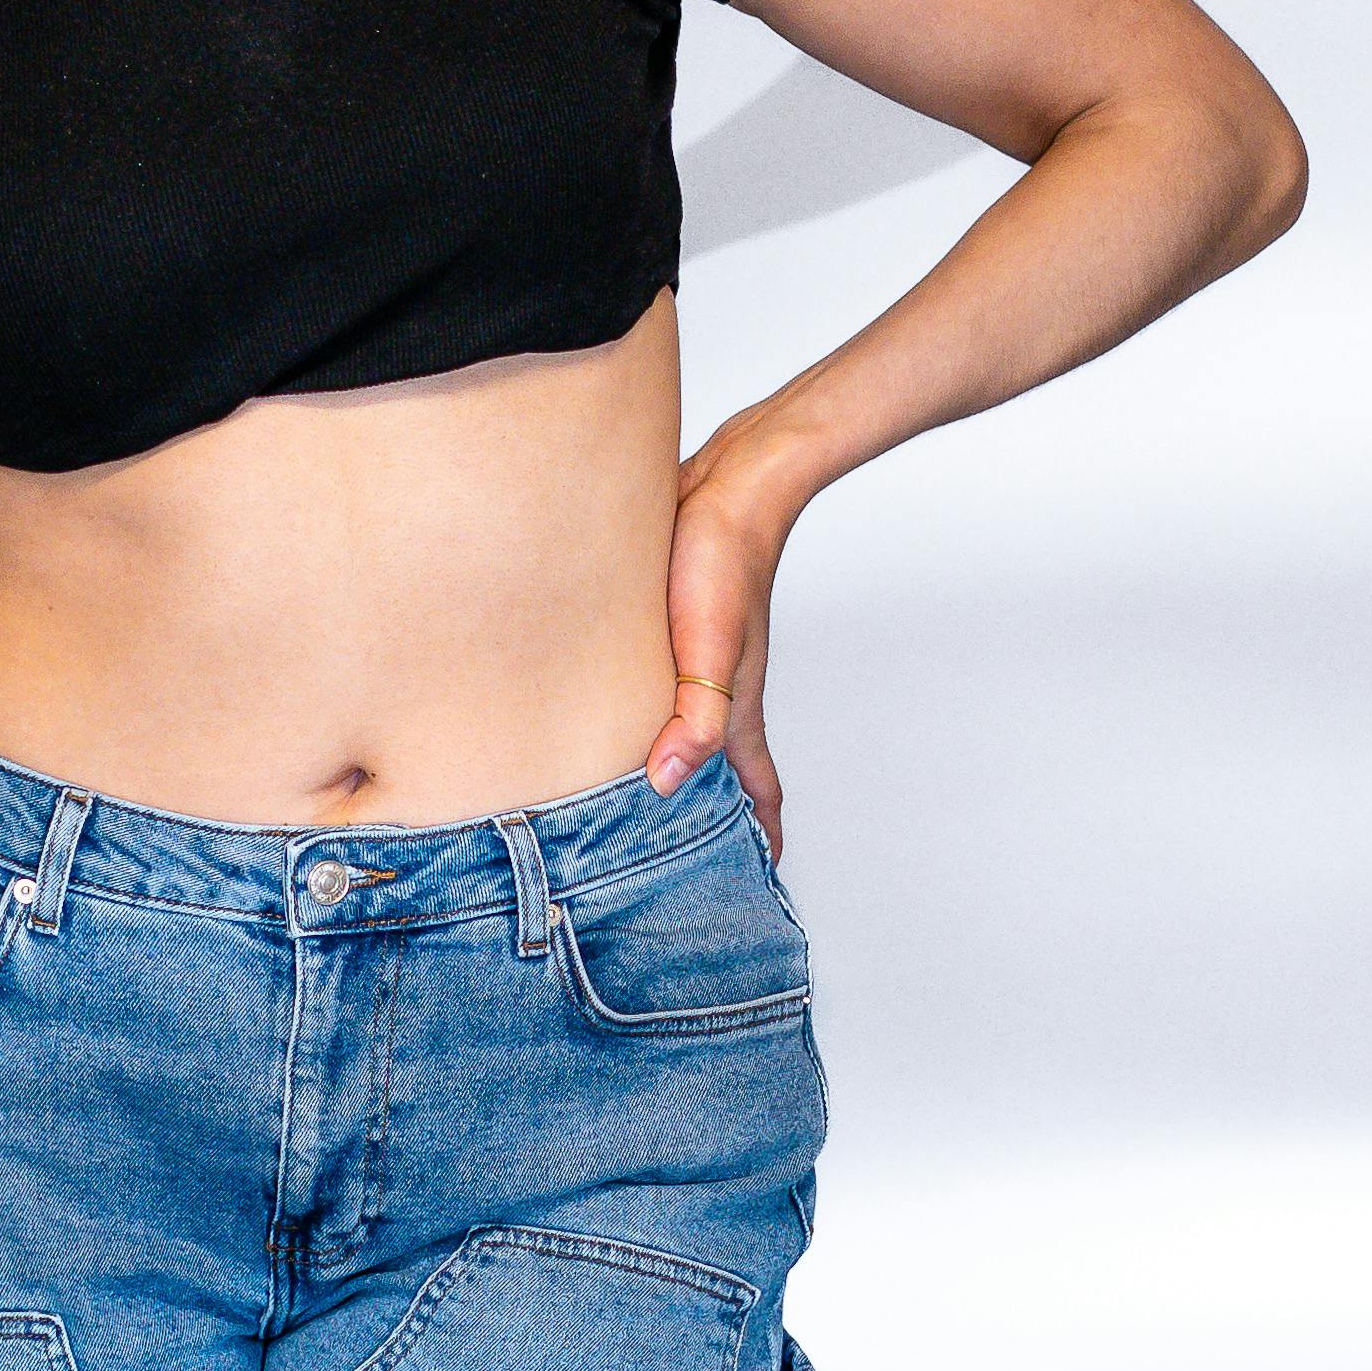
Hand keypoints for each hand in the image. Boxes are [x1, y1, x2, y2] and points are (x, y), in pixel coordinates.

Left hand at [643, 425, 797, 852]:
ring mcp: (694, 667)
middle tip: (683, 866)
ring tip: (641, 810)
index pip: (758, 794)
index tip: (753, 889)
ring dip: (676, 772)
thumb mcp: (709, 646)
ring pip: (687, 736)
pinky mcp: (666, 634)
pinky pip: (660, 694)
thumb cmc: (723, 560)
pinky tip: (612, 723)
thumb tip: (668, 783)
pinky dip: (648, 722)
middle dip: (711, 822)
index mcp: (733, 713)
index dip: (759, 842)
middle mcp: (717, 697)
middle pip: (720, 775)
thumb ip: (694, 717)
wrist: (729, 481)